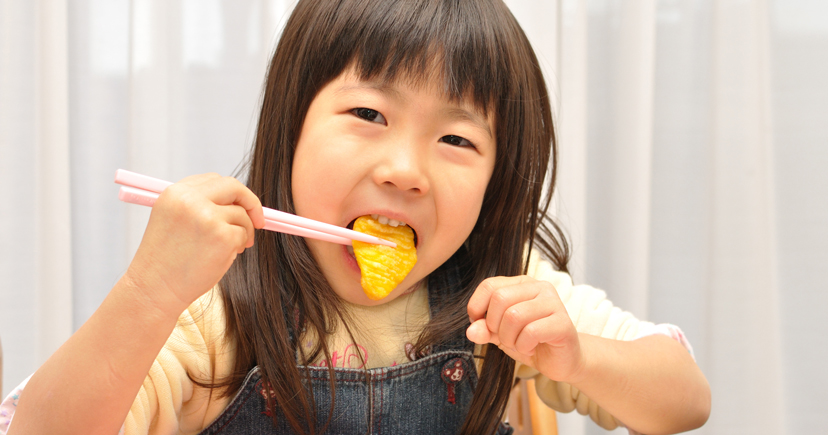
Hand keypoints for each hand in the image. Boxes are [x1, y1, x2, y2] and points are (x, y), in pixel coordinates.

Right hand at [124, 173, 264, 315]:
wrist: (155, 289)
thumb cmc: (166, 261)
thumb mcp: (173, 222)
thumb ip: (199, 206)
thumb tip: (237, 202)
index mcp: (175, 193)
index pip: (213, 180)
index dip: (230, 192)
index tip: (239, 204)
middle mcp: (191, 200)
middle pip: (233, 187)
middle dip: (250, 202)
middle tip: (259, 220)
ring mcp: (208, 217)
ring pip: (241, 215)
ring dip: (242, 232)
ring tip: (225, 251)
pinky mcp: (223, 236)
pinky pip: (243, 234)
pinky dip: (238, 247)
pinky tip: (220, 259)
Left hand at [466, 276, 584, 382]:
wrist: (561, 360)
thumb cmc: (530, 342)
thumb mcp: (500, 334)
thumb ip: (484, 329)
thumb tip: (471, 331)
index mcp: (522, 283)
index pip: (489, 285)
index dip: (477, 308)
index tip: (481, 325)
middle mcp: (539, 287)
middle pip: (500, 298)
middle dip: (494, 325)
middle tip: (505, 338)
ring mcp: (553, 302)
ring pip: (514, 316)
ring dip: (509, 338)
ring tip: (518, 344)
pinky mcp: (563, 322)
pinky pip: (531, 332)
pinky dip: (523, 346)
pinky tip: (531, 348)